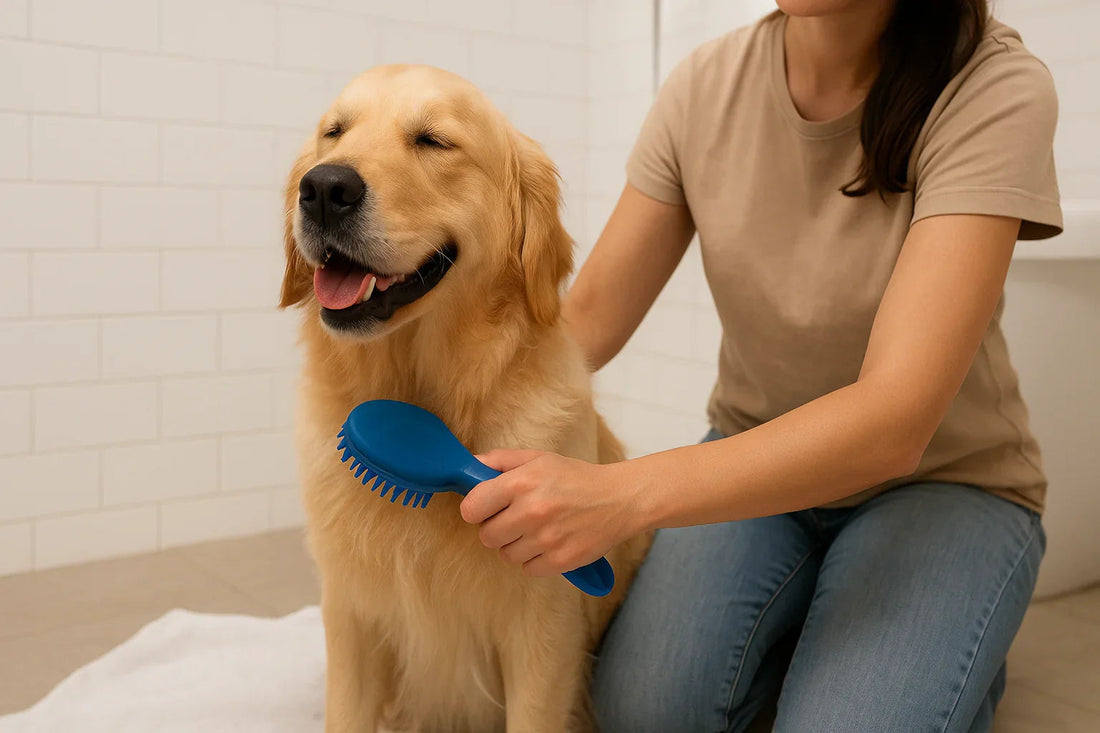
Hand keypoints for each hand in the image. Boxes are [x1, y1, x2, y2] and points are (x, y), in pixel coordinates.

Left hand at [459, 450, 644, 577]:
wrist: (619, 499)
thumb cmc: (576, 478)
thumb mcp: (539, 458)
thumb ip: (501, 460)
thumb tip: (471, 464)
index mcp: (522, 482)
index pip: (471, 508)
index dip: (476, 509)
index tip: (485, 508)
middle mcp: (532, 511)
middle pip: (487, 536)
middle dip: (496, 528)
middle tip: (515, 519)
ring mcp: (547, 539)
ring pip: (506, 555)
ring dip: (516, 545)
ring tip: (536, 530)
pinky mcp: (560, 561)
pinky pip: (528, 569)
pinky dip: (535, 560)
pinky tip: (549, 543)